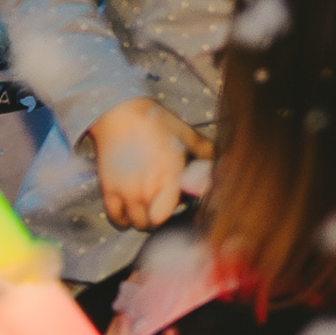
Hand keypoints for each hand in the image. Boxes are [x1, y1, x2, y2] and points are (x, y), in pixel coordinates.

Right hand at [85, 97, 197, 231]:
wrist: (118, 111)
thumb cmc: (153, 121)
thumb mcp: (184, 134)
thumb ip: (205, 151)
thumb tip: (226, 162)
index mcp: (169, 176)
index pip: (169, 216)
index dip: (175, 216)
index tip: (179, 208)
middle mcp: (146, 188)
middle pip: (153, 223)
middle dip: (159, 219)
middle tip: (163, 206)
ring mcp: (125, 190)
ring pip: (136, 223)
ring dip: (142, 219)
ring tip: (147, 208)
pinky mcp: (108, 188)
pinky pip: (116, 218)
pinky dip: (122, 219)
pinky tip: (129, 210)